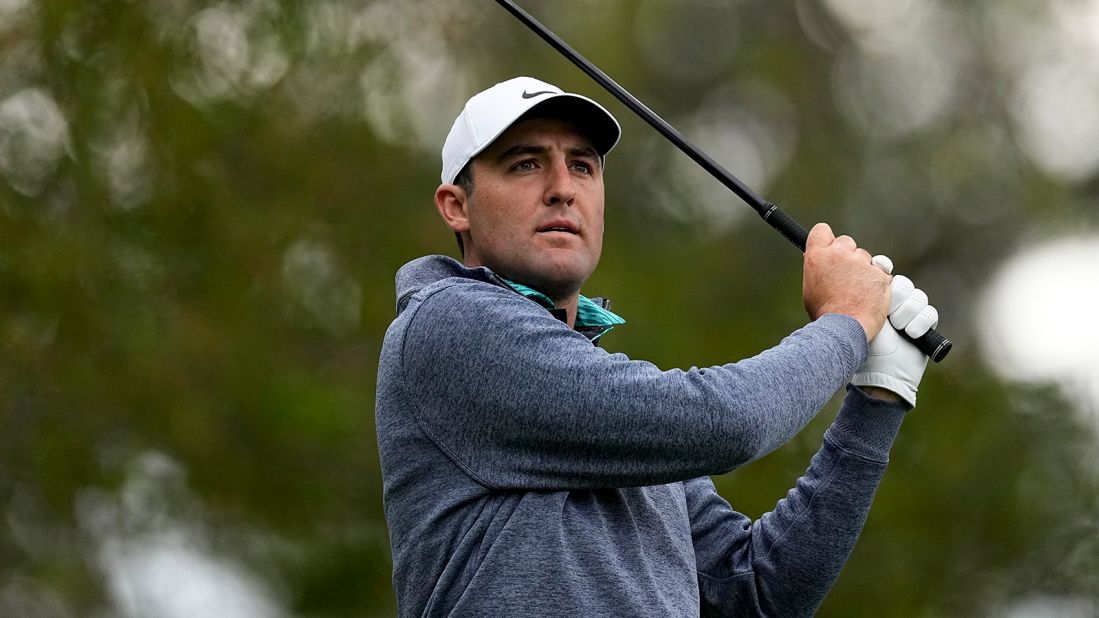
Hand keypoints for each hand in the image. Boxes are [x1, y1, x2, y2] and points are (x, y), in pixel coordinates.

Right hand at [802, 223, 890, 340]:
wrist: (844, 328)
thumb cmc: (825, 312)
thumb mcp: (811, 286)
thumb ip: (818, 268)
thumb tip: (821, 261)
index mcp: (817, 256)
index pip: (822, 230)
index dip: (827, 239)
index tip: (830, 247)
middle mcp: (839, 254)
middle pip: (846, 242)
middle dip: (848, 255)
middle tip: (845, 275)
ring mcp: (861, 262)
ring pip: (865, 257)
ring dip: (863, 270)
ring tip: (856, 292)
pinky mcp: (879, 273)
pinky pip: (879, 272)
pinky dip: (876, 282)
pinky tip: (868, 297)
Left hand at [850, 262, 938, 407]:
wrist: (879, 372)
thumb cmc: (862, 345)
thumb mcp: (854, 317)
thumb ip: (853, 294)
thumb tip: (849, 268)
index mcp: (872, 297)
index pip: (882, 271)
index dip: (883, 267)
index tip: (881, 268)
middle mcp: (892, 303)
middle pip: (903, 283)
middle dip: (897, 295)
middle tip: (887, 313)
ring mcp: (909, 314)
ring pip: (918, 296)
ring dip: (908, 311)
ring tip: (897, 327)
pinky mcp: (924, 326)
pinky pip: (930, 313)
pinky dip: (920, 322)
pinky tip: (910, 333)